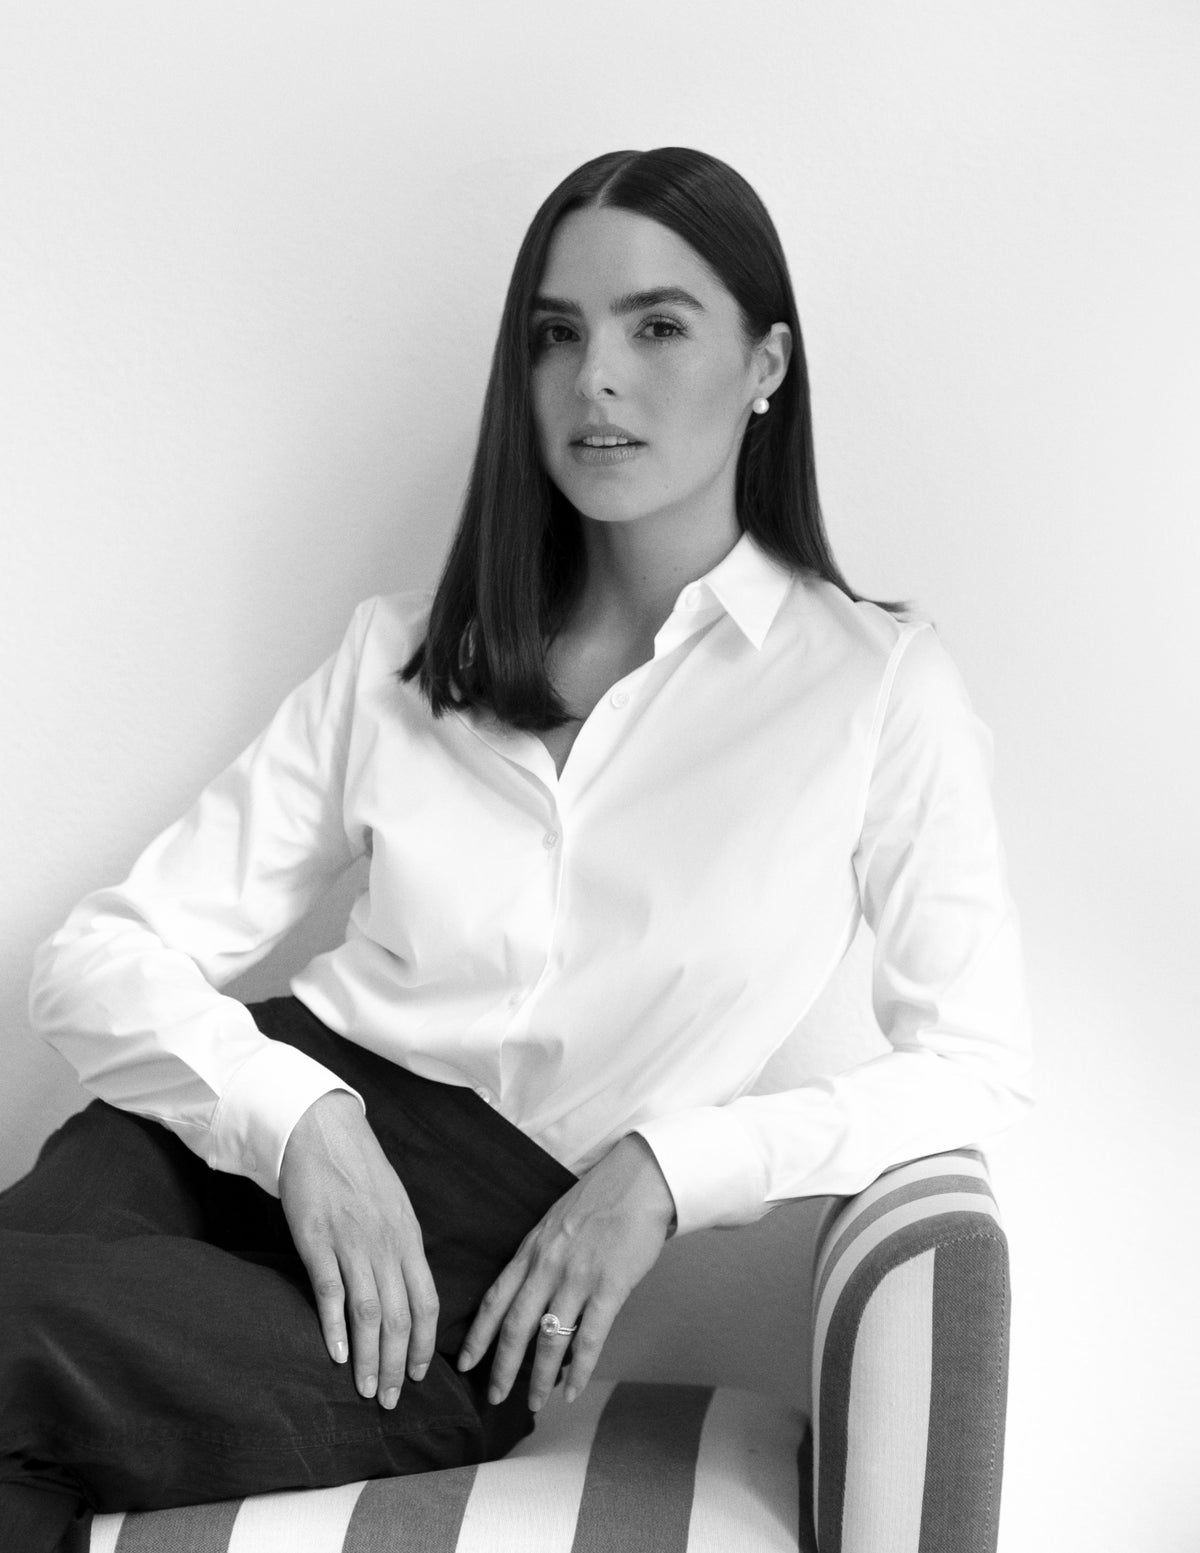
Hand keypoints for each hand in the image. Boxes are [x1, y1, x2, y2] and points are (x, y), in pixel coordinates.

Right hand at [278, 1090, 438, 1408]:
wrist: (322, 1130)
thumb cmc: (359, 1171)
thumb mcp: (394, 1208)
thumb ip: (402, 1248)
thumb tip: (408, 1291)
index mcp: (408, 1238)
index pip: (427, 1302)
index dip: (423, 1344)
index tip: (417, 1375)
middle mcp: (386, 1245)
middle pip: (399, 1316)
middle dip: (396, 1364)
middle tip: (390, 1400)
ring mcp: (352, 1243)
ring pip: (369, 1312)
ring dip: (368, 1358)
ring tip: (365, 1390)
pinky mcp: (317, 1241)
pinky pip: (331, 1291)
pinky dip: (334, 1326)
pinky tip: (335, 1355)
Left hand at [456, 1134, 674, 1411]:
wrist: (639, 1181)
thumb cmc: (599, 1199)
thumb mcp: (555, 1224)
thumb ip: (540, 1257)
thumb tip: (530, 1294)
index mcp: (530, 1250)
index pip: (493, 1299)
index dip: (477, 1336)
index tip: (464, 1364)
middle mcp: (547, 1266)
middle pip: (514, 1327)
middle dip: (500, 1368)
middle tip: (492, 1398)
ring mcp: (577, 1278)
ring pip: (548, 1340)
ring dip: (538, 1378)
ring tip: (533, 1404)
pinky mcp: (609, 1287)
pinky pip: (588, 1338)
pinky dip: (579, 1371)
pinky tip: (572, 1392)